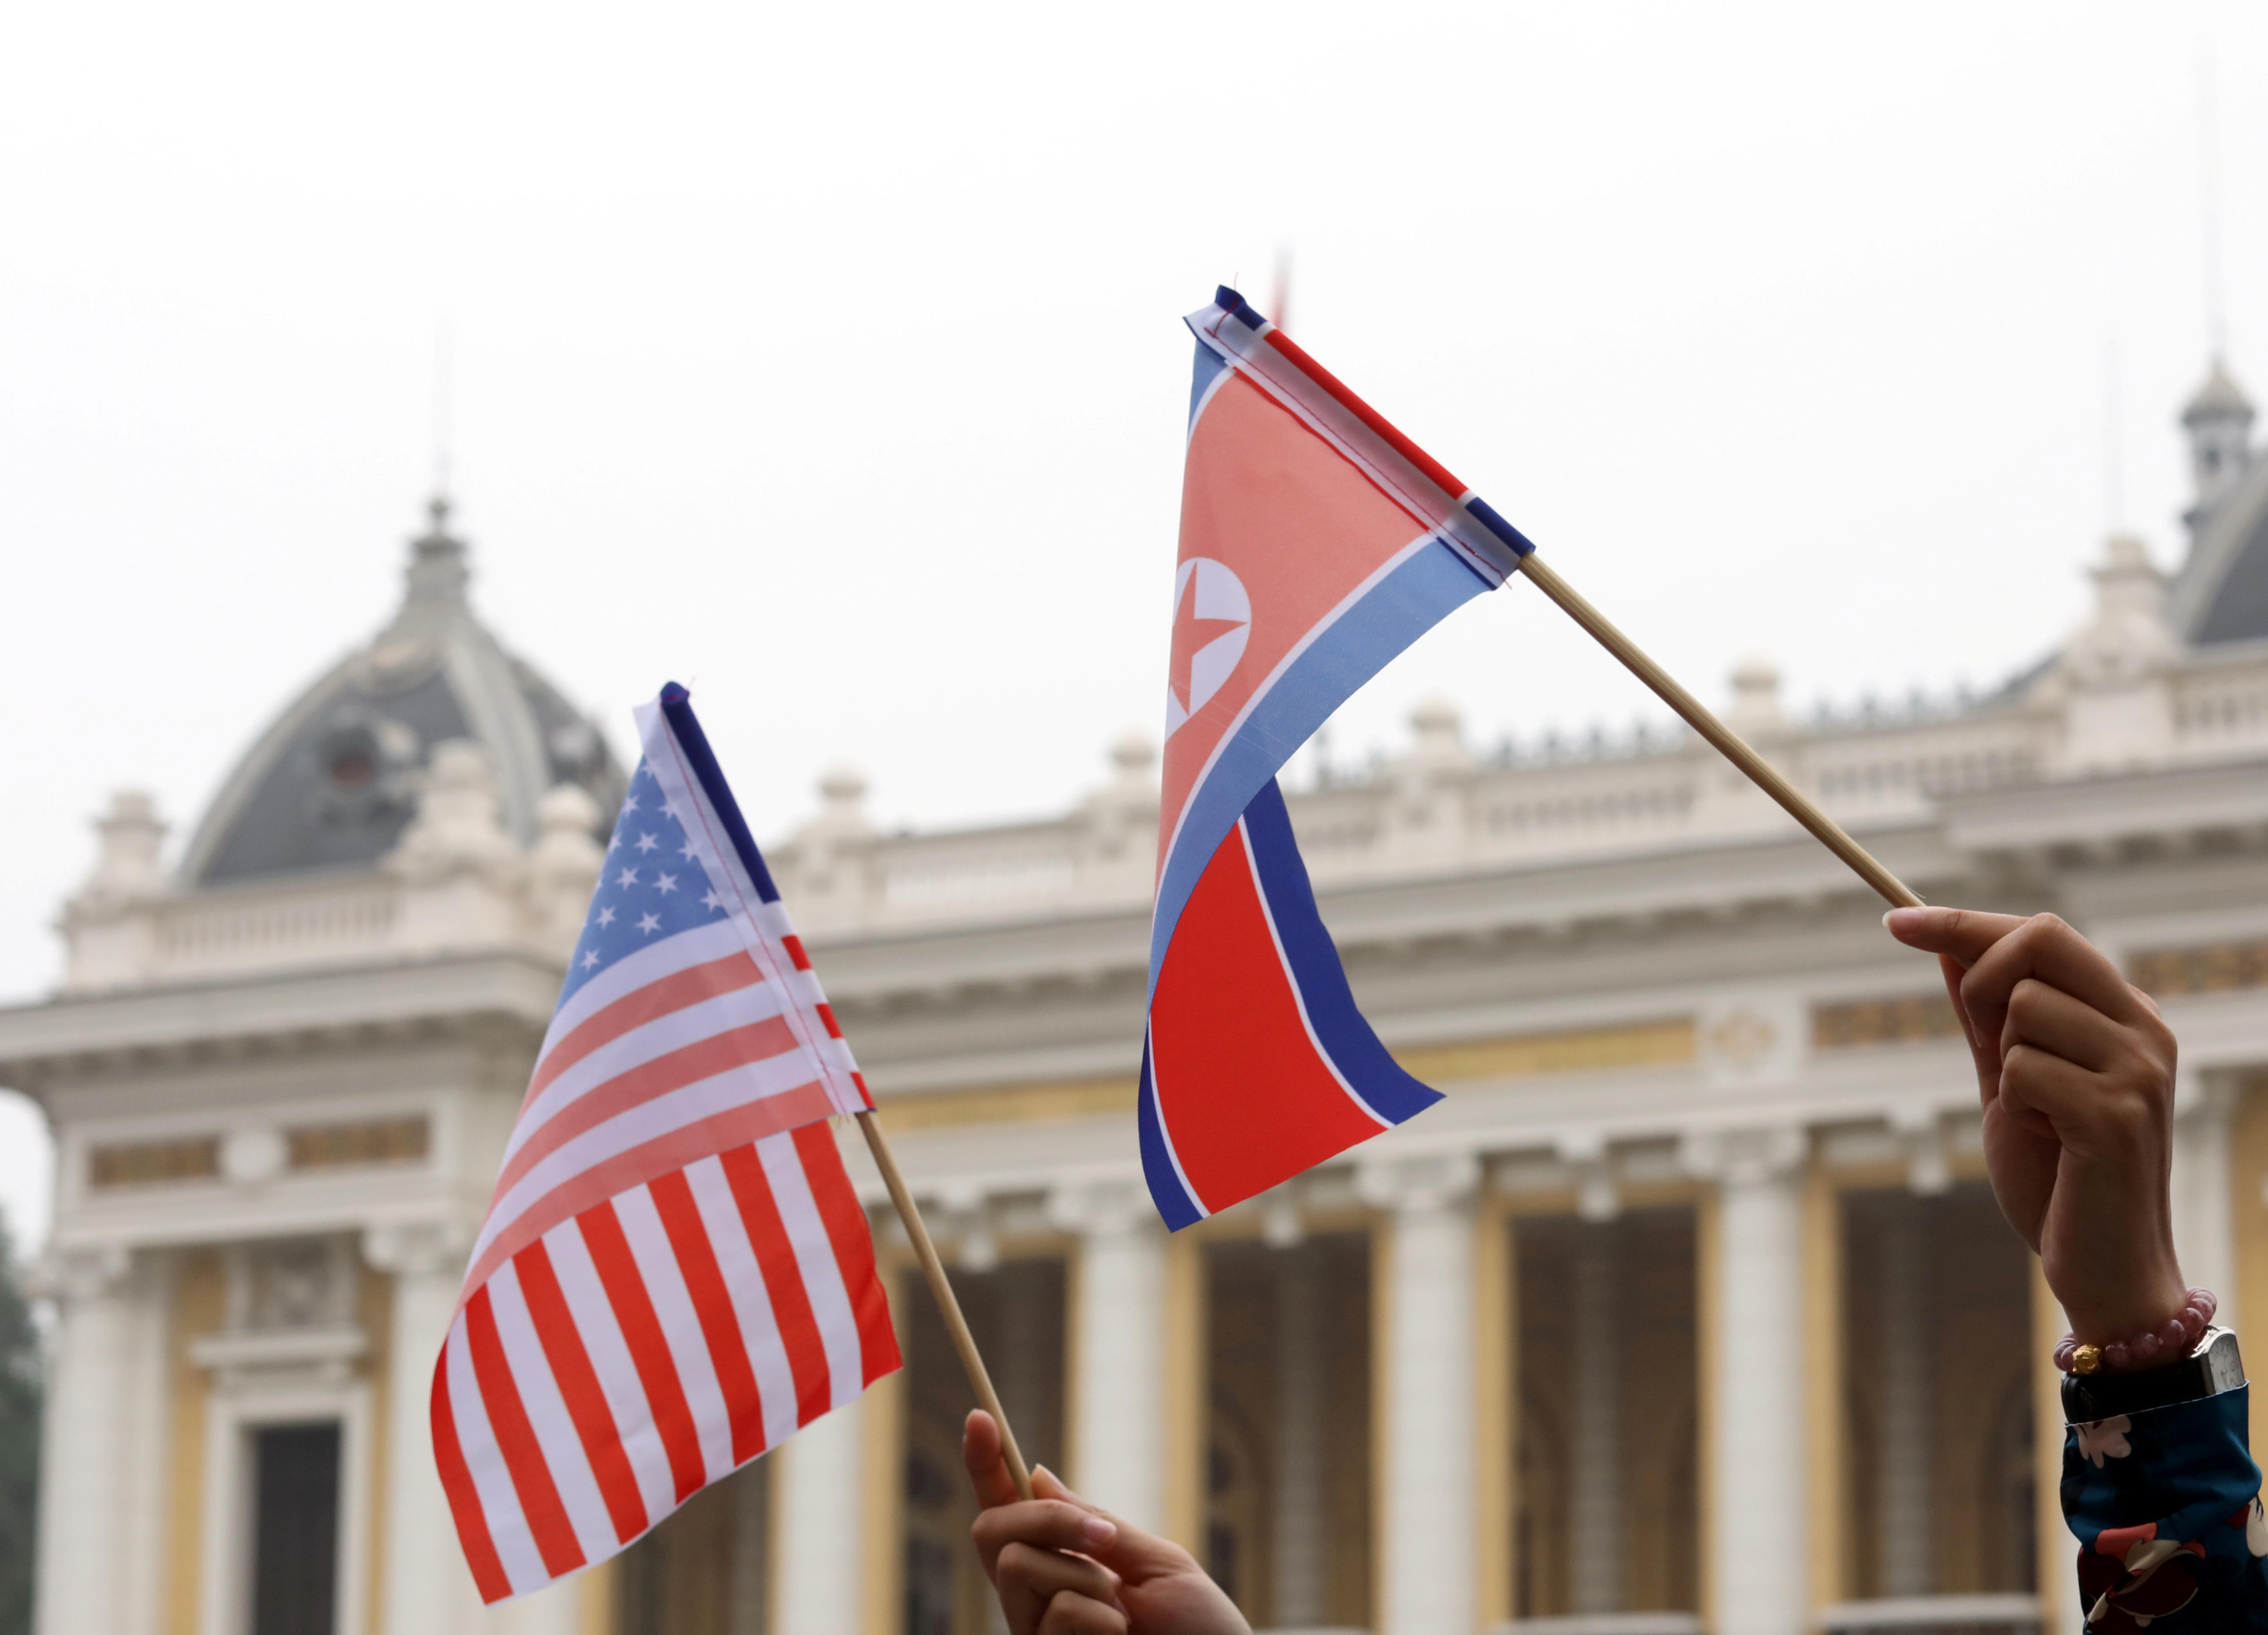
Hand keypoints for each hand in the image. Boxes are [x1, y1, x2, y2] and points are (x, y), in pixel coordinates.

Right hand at [963, 1411, 1251, 1634]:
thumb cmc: (1201, 1632)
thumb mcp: (1158, 1563)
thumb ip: (1097, 1525)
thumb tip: (1037, 1477)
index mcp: (1069, 1565)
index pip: (1011, 1511)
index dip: (987, 1466)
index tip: (979, 1417)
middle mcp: (1041, 1599)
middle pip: (992, 1531)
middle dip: (1046, 1519)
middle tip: (1102, 1537)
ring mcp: (1036, 1633)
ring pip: (1015, 1566)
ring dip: (1080, 1576)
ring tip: (1124, 1613)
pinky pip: (1050, 1613)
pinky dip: (1097, 1617)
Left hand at [1884, 907, 2184, 1343]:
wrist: (2102, 1265)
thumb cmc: (2057, 1176)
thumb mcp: (2011, 1081)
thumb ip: (1987, 1016)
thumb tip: (1946, 946)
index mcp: (2126, 1014)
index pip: (2042, 931)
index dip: (1962, 921)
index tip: (1895, 920)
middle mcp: (2145, 1030)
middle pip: (2041, 938)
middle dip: (1984, 980)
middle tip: (1989, 1046)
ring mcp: (2138, 1069)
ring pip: (2023, 1008)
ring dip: (2006, 1064)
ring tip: (2039, 1116)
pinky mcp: (2117, 1113)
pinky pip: (2023, 1068)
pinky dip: (2016, 1104)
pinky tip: (2049, 1141)